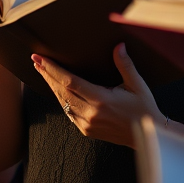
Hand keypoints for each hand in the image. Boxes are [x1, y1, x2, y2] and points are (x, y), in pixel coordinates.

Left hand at [32, 44, 164, 148]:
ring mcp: (87, 124)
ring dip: (51, 86)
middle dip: (47, 74)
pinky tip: (57, 90)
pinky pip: (68, 113)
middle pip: (62, 91)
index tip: (42, 59)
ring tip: (42, 71)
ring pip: (63, 102)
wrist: (147, 136)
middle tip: (36, 60)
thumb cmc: (144, 109)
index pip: (70, 82)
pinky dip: (61, 99)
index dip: (54, 69)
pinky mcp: (87, 130)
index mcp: (101, 100)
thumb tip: (119, 46)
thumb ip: (125, 65)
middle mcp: (90, 113)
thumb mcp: (137, 85)